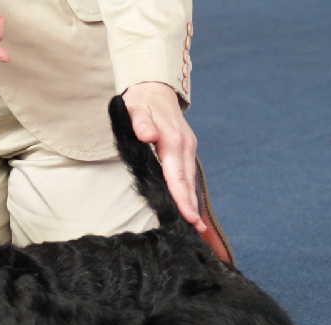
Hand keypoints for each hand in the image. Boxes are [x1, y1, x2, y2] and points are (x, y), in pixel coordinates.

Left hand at [122, 82, 204, 232]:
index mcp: (172, 141)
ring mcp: (187, 148)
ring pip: (190, 180)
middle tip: (196, 230)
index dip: (183, 198)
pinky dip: (189, 191)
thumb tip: (147, 135)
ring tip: (196, 225)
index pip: (177, 176)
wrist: (153, 88)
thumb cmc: (140, 101)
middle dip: (192, 207)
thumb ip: (140, 122)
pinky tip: (189, 205)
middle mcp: (184, 146)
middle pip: (187, 182)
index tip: (189, 217)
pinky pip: (188, 174)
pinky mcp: (186, 149)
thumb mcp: (134, 108)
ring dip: (193, 202)